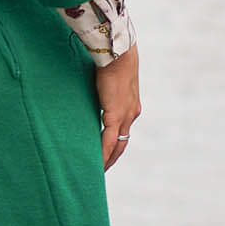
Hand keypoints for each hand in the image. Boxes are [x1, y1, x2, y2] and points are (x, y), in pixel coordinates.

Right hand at [95, 44, 140, 169]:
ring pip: (116, 145)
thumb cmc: (112, 60)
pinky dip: (103, 153)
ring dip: (108, 159)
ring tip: (97, 171)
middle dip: (112, 157)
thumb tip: (93, 91)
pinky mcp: (116, 115)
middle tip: (101, 170)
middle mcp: (131, 114)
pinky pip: (109, 141)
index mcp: (131, 107)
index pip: (123, 132)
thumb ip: (104, 91)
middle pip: (122, 143)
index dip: (115, 144)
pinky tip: (97, 163)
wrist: (119, 54)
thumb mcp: (109, 80)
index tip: (107, 154)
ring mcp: (125, 116)